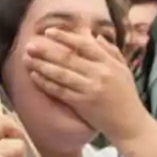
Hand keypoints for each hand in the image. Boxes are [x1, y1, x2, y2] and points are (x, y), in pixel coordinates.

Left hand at [24, 27, 150, 143]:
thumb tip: (94, 36)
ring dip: (42, 65)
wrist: (129, 124)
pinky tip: (34, 76)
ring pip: (61, 74)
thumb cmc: (126, 95)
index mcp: (109, 63)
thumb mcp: (123, 70)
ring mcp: (90, 89)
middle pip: (68, 58)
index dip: (65, 37)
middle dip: (46, 50)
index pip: (84, 45)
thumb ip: (110, 51)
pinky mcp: (82, 104)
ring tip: (27, 59)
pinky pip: (60, 91)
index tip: (48, 32)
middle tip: (29, 45)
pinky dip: (46, 83)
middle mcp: (99, 74)